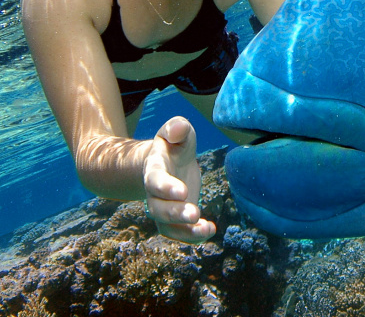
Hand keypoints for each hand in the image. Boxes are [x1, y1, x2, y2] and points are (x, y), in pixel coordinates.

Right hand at [143, 116, 215, 242]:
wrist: (168, 162)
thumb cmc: (174, 145)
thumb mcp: (176, 130)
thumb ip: (177, 127)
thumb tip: (178, 129)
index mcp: (154, 170)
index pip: (155, 180)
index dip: (166, 187)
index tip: (183, 191)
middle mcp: (154, 194)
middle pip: (158, 209)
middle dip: (175, 213)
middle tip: (194, 213)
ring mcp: (163, 209)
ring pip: (167, 226)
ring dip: (185, 231)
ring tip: (206, 229)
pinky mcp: (174, 220)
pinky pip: (179, 234)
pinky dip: (193, 236)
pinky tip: (210, 229)